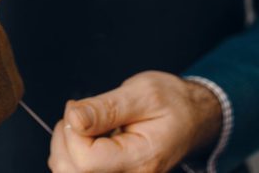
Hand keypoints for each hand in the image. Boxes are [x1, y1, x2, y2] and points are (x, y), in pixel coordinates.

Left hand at [48, 71, 221, 172]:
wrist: (194, 117)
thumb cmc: (174, 103)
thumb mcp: (142, 93)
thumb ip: (105, 108)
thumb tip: (74, 118)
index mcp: (140, 160)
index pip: (85, 160)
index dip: (73, 132)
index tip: (79, 108)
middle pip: (71, 171)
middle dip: (64, 139)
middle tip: (78, 112)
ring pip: (70, 172)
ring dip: (66, 145)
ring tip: (85, 122)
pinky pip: (79, 170)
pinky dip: (73, 152)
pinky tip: (87, 135)